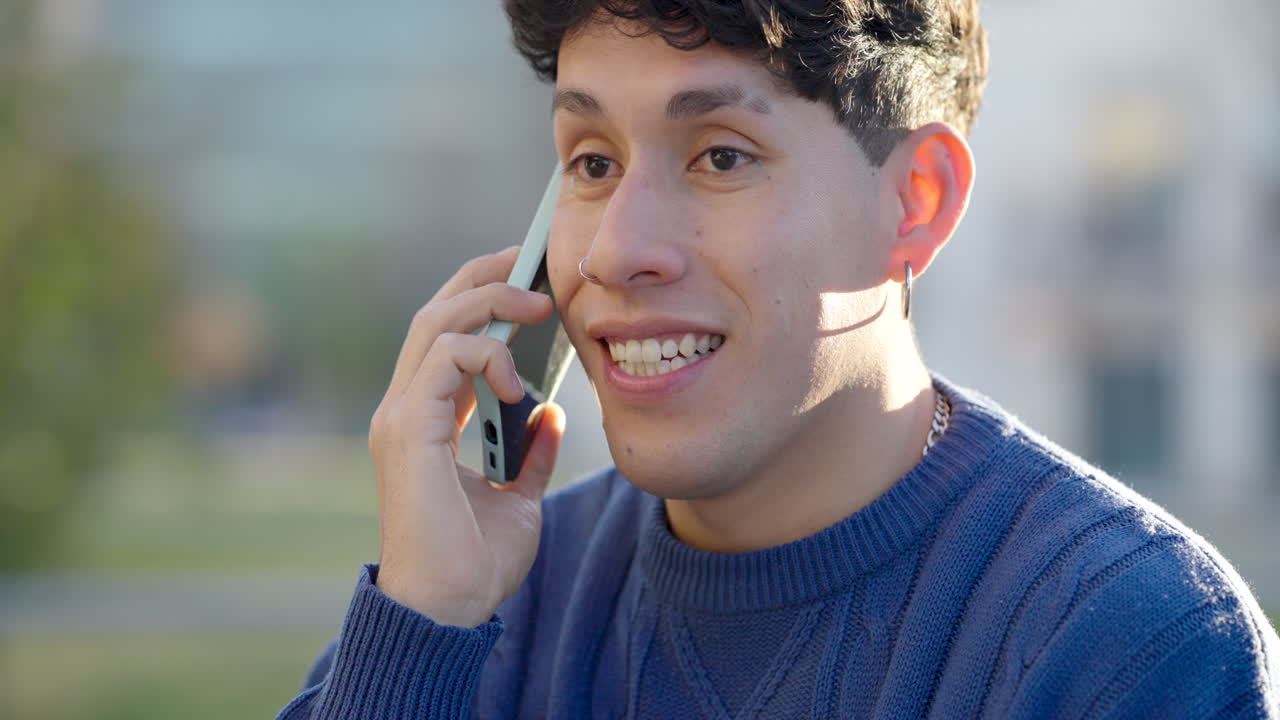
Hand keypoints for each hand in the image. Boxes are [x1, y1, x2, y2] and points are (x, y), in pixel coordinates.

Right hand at [368, 246, 564, 626]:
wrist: (447, 610)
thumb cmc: (475, 563)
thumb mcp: (519, 499)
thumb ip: (530, 456)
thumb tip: (552, 418)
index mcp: (426, 422)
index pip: (447, 340)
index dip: (481, 300)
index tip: (525, 280)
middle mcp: (405, 411)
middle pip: (437, 317)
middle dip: (483, 279)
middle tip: (528, 260)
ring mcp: (400, 418)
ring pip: (436, 326)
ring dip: (488, 302)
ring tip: (535, 302)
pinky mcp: (407, 431)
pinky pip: (442, 362)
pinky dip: (481, 354)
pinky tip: (513, 378)